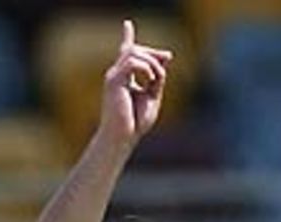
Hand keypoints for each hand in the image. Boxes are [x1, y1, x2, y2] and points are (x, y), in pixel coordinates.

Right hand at [101, 19, 172, 146]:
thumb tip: (166, 56)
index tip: (127, 24)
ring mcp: (113, 77)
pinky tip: (150, 79)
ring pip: (134, 52)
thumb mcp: (153, 96)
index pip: (125, 53)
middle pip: (135, 49)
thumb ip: (158, 77)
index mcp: (124, 79)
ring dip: (151, 61)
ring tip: (157, 78)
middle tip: (167, 59)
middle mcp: (116, 75)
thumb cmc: (135, 124)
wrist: (122, 139)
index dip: (127, 37)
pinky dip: (146, 68)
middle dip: (154, 52)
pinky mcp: (113, 81)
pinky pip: (132, 62)